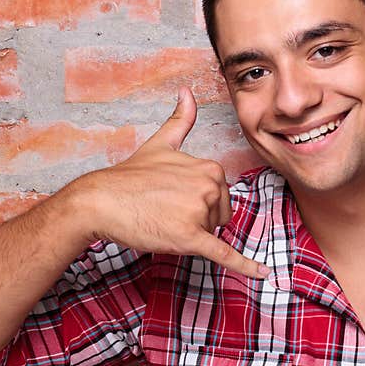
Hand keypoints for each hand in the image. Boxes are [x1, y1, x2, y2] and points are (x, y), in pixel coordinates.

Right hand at [77, 87, 268, 278]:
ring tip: (163, 221)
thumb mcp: (160, 143)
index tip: (173, 198)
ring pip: (211, 235)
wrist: (101, 200)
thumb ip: (180, 119)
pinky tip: (262, 274)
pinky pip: (224, 254)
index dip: (197, 202)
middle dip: (198, 220)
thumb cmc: (129, 176)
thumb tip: (187, 91)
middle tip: (166, 211)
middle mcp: (210, 186)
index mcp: (209, 167)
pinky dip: (246, 266)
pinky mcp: (190, 238)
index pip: (219, 196)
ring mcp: (200, 212)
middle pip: (219, 216)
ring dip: (191, 234)